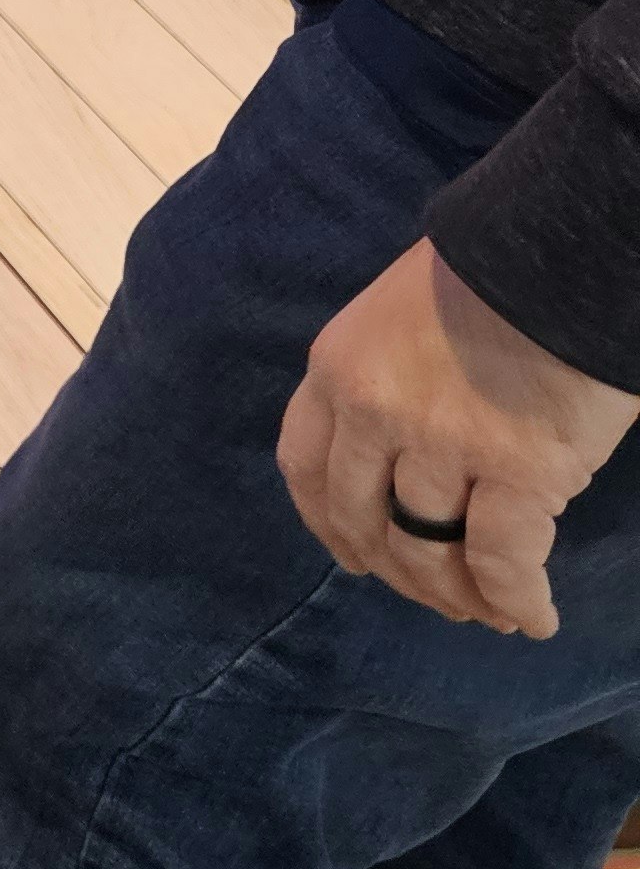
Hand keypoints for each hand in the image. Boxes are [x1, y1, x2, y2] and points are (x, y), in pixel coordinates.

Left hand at [279, 239, 639, 637]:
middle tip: (436, 596)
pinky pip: (503, 559)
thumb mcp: (398, 318)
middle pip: (366, 519)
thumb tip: (403, 459)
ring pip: (431, 547)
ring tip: (486, 612)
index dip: (328, 524)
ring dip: (458, 594)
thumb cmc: (490, 277)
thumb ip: (385, 381)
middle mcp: (373, 414)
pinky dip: (515, 598)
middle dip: (399, 570)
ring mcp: (442, 445)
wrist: (562, 250)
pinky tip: (531, 618)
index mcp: (336, 371)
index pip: (306, 467)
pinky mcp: (518, 470)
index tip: (354, 558)